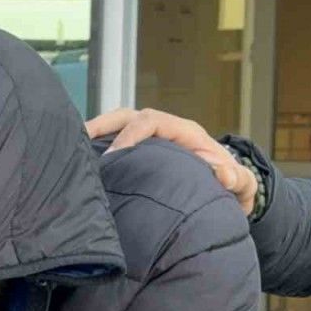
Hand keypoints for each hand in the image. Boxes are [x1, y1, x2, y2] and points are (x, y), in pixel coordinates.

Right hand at [85, 108, 257, 215]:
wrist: (228, 193)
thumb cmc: (232, 187)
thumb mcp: (241, 185)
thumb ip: (237, 179)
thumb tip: (222, 174)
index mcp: (185, 133)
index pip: (150, 122)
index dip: (130, 135)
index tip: (115, 157)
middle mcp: (164, 131)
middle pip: (126, 117)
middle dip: (101, 126)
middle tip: (79, 143)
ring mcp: (150, 141)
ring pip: (116, 127)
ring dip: (94, 135)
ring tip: (69, 150)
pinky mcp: (140, 155)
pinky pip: (114, 145)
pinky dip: (96, 150)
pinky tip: (79, 167)